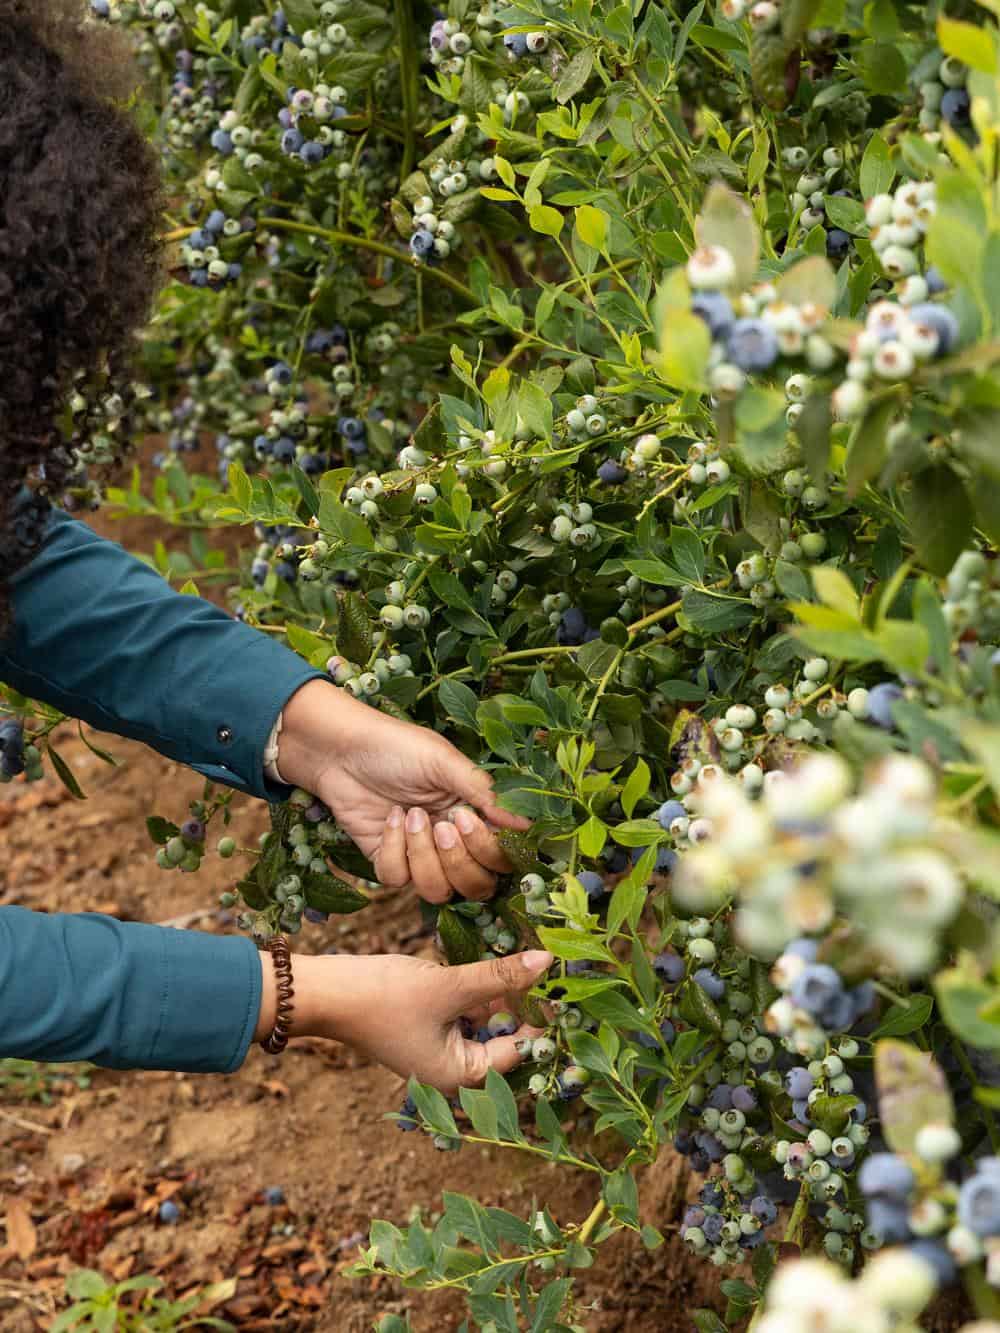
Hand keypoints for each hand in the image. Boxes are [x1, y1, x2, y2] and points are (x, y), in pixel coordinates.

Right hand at [255, 947, 552, 1092]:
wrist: (324, 993)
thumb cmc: (383, 998)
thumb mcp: (449, 985)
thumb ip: (500, 977)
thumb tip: (547, 962)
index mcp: (462, 1076)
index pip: (521, 1049)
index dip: (543, 1016)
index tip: (565, 982)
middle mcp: (454, 1071)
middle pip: (507, 1038)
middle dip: (525, 1004)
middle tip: (549, 966)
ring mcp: (440, 1049)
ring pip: (488, 1022)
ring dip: (503, 995)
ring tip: (524, 959)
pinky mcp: (429, 1027)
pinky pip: (467, 1013)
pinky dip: (480, 992)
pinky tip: (492, 964)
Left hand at [277, 679, 529, 901]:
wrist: (341, 749)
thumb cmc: (396, 746)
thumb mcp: (444, 761)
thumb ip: (485, 793)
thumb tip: (528, 824)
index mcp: (476, 816)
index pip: (501, 857)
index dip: (490, 850)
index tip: (467, 818)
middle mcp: (453, 841)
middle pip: (476, 885)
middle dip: (459, 860)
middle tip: (442, 824)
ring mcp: (420, 855)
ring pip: (438, 891)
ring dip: (424, 856)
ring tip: (410, 815)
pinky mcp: (388, 862)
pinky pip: (398, 879)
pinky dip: (393, 850)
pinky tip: (389, 818)